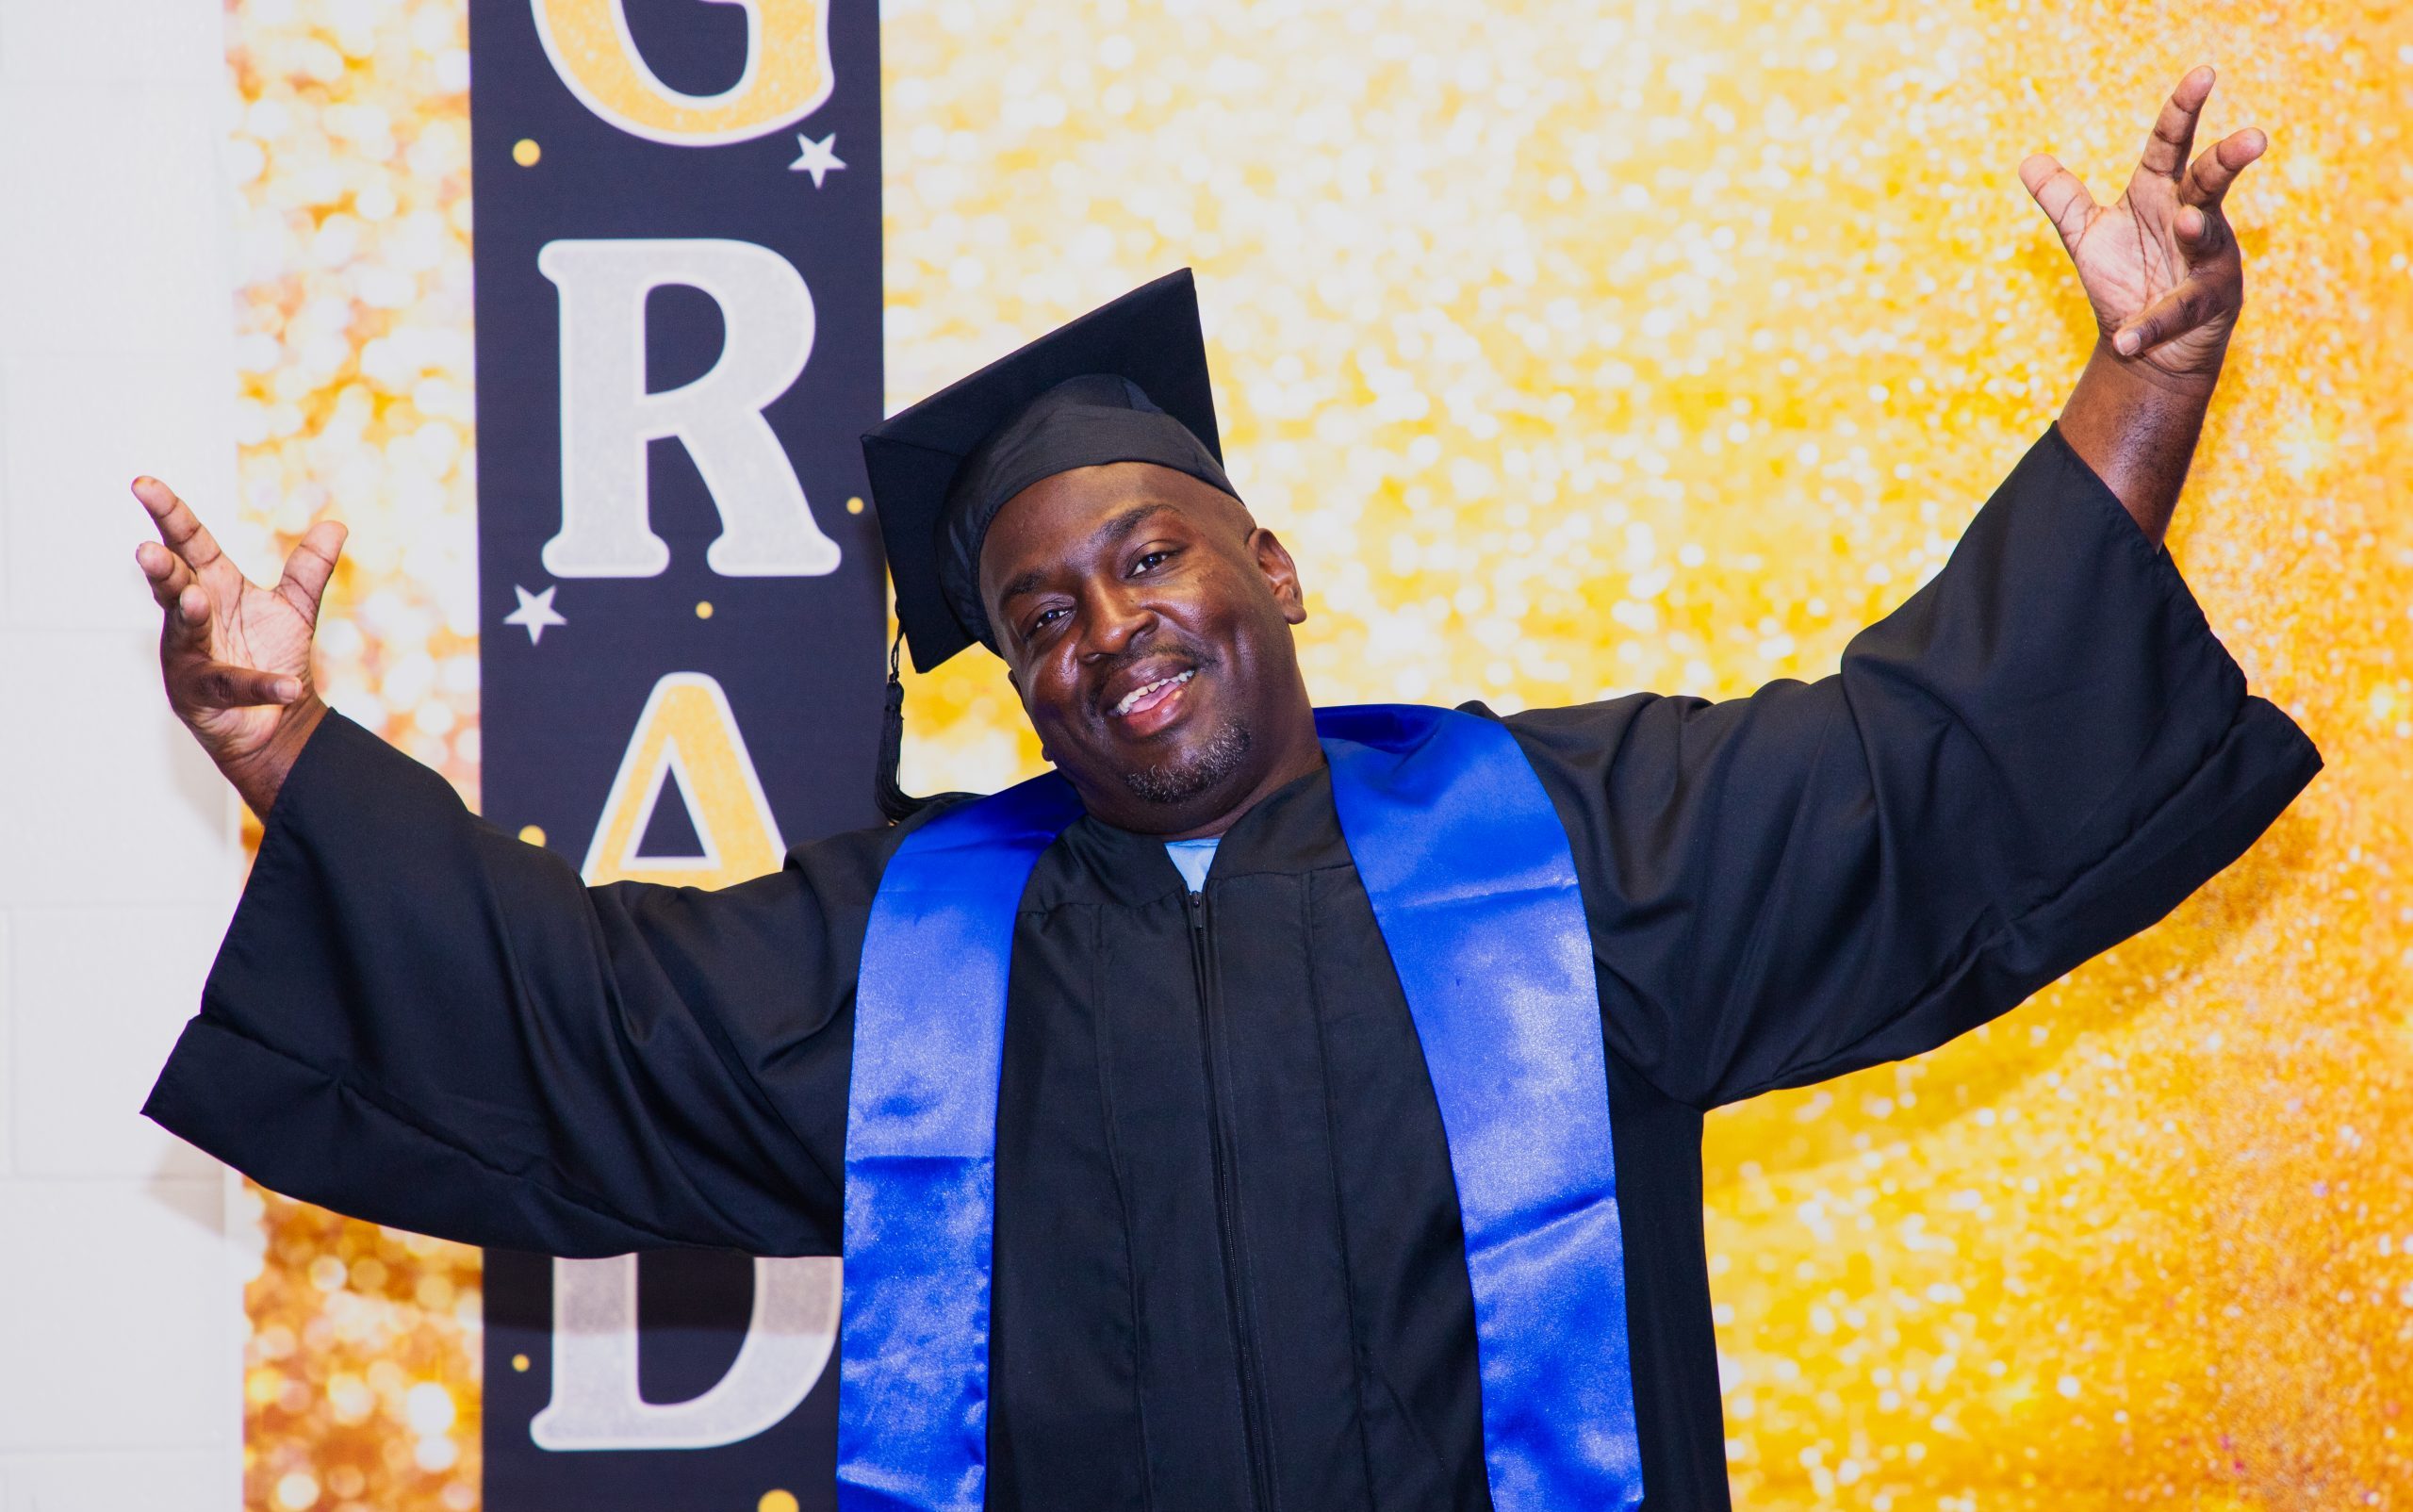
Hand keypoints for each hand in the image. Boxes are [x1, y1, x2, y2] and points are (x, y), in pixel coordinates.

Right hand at [133, 476, 346, 813]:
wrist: (276, 717)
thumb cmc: (270, 653)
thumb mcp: (295, 607)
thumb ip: (310, 569)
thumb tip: (337, 524)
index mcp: (214, 585)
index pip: (190, 542)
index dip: (169, 513)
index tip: (143, 483)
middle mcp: (194, 615)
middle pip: (174, 582)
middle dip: (161, 567)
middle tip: (148, 549)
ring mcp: (192, 655)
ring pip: (185, 631)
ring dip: (189, 614)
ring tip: (195, 598)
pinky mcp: (203, 695)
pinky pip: (234, 686)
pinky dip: (262, 685)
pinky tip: (288, 685)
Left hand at [2019, 65, 2265, 394]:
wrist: (2145, 344)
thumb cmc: (2127, 276)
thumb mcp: (2088, 234)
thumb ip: (2064, 199)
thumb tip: (2028, 161)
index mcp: (2160, 192)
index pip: (2170, 144)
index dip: (2184, 109)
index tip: (2204, 74)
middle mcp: (2190, 217)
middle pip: (2209, 179)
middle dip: (2228, 159)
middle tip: (2252, 138)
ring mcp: (2205, 260)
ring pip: (2210, 237)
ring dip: (2199, 230)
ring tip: (2186, 223)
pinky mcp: (2204, 304)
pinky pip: (2177, 310)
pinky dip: (2149, 325)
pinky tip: (2126, 338)